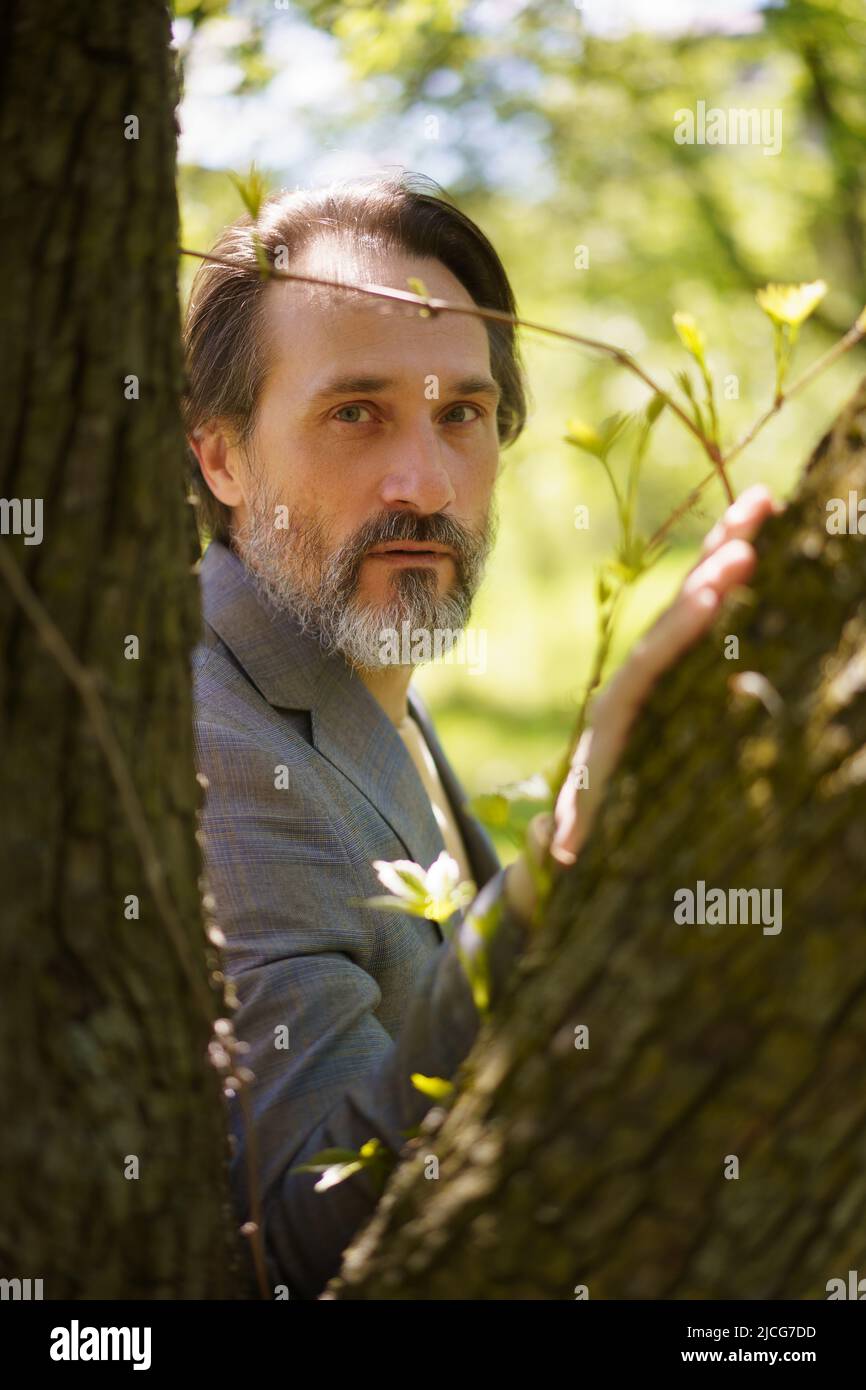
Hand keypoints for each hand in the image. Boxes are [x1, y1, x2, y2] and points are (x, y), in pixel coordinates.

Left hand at [504, 483, 779, 924]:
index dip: (683, 628)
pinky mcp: (687, 650)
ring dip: (726, 545)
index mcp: (621, 705)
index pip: (653, 660)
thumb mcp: (581, 814)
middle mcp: (642, 669)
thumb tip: (559, 848)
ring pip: (695, 592)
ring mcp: (665, 654)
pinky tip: (769, 519)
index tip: (714, 594)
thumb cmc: (589, 806)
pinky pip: (712, 599)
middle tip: (747, 538)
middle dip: (710, 576)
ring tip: (762, 499)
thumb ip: (573, 826)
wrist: (587, 787)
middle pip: (675, 614)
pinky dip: (735, 559)